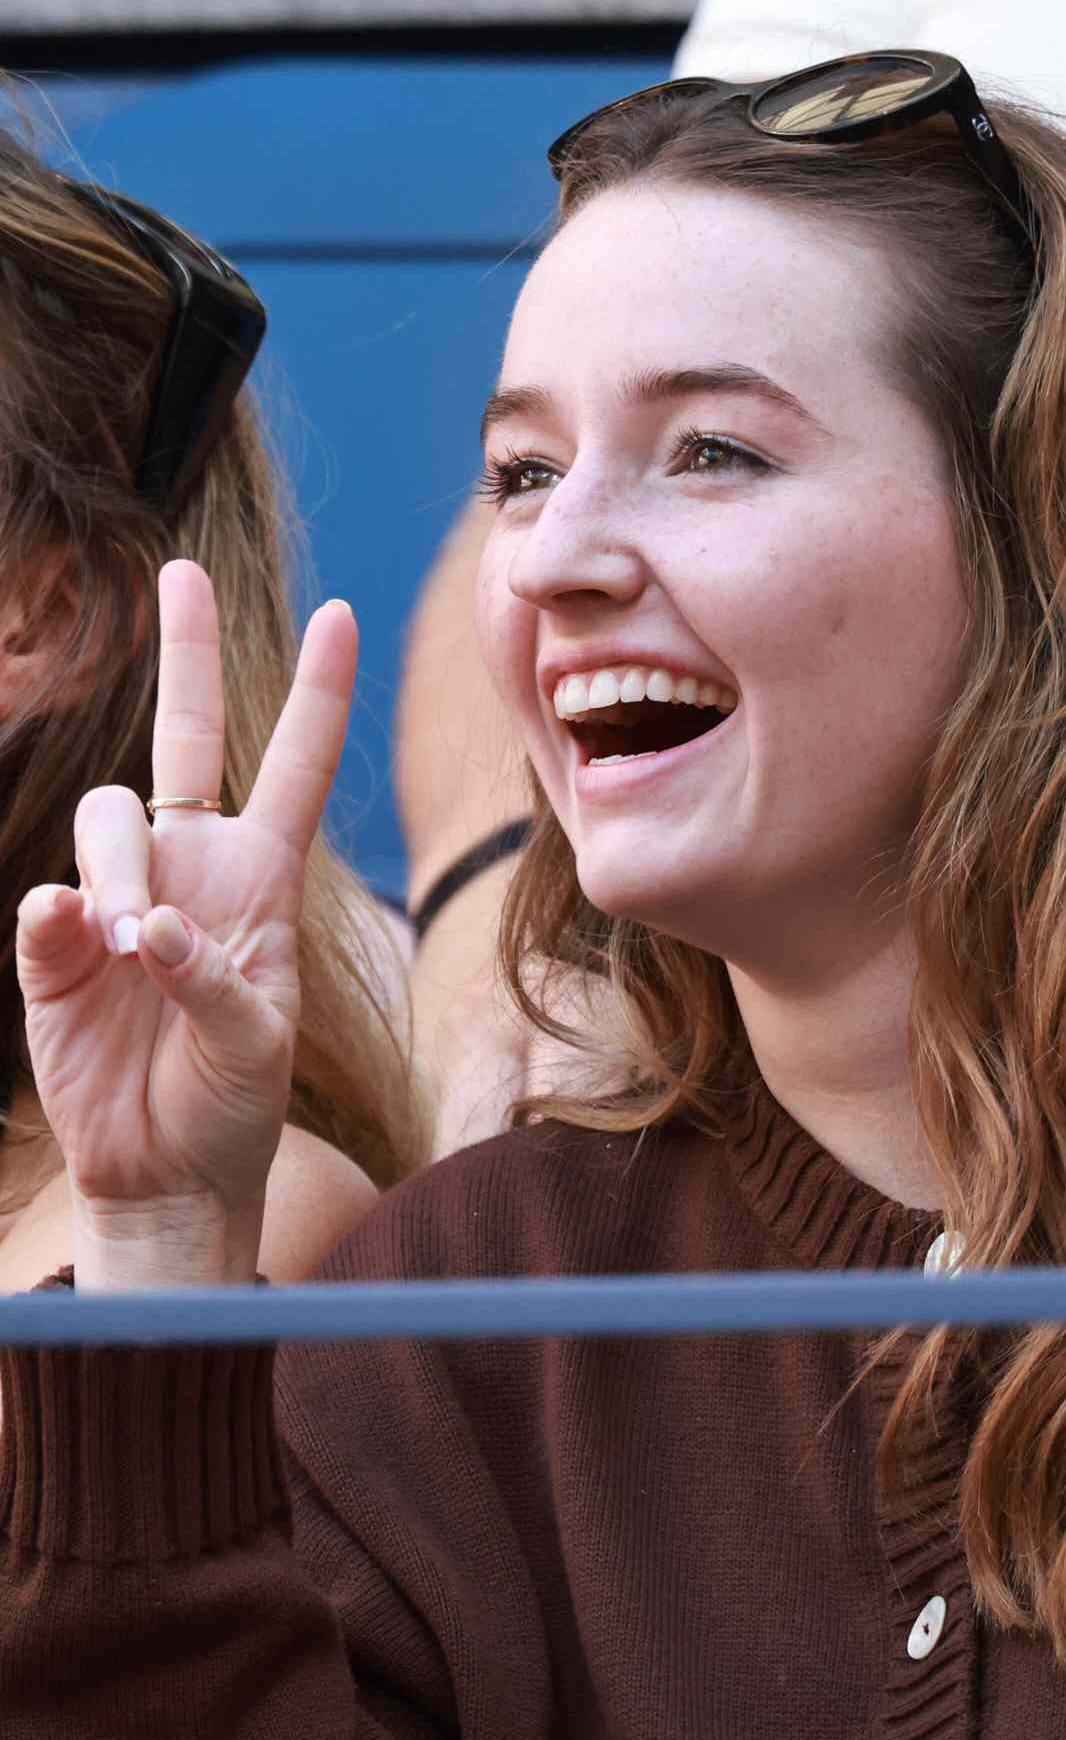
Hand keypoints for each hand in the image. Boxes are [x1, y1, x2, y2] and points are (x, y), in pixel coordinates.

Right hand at [15, 561, 356, 1286]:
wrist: (165, 1170)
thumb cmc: (232, 1100)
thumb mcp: (256, 1043)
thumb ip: (212, 979)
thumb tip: (144, 925)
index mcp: (261, 879)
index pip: (294, 767)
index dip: (317, 694)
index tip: (340, 614)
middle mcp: (190, 866)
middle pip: (185, 735)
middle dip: (186, 652)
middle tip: (181, 569)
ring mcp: (118, 895)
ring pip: (109, 815)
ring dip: (121, 868)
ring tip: (133, 946)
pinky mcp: (56, 942)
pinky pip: (50, 897)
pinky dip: (67, 916)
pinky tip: (88, 947)